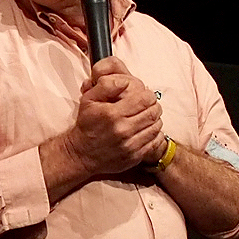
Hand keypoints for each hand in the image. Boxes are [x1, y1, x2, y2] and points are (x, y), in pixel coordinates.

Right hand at [68, 57, 163, 174]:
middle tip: (147, 105)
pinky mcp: (134, 157)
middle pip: (153, 112)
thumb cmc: (87, 125)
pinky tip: (146, 130)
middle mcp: (123, 130)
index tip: (143, 95)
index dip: (147, 94)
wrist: (81, 154)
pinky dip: (155, 134)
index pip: (145, 99)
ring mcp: (130, 145)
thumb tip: (125, 81)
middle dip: (153, 105)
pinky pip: (155, 142)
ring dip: (154, 119)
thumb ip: (106, 85)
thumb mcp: (88, 100)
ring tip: (146, 116)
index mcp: (112, 114)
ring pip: (156, 126)